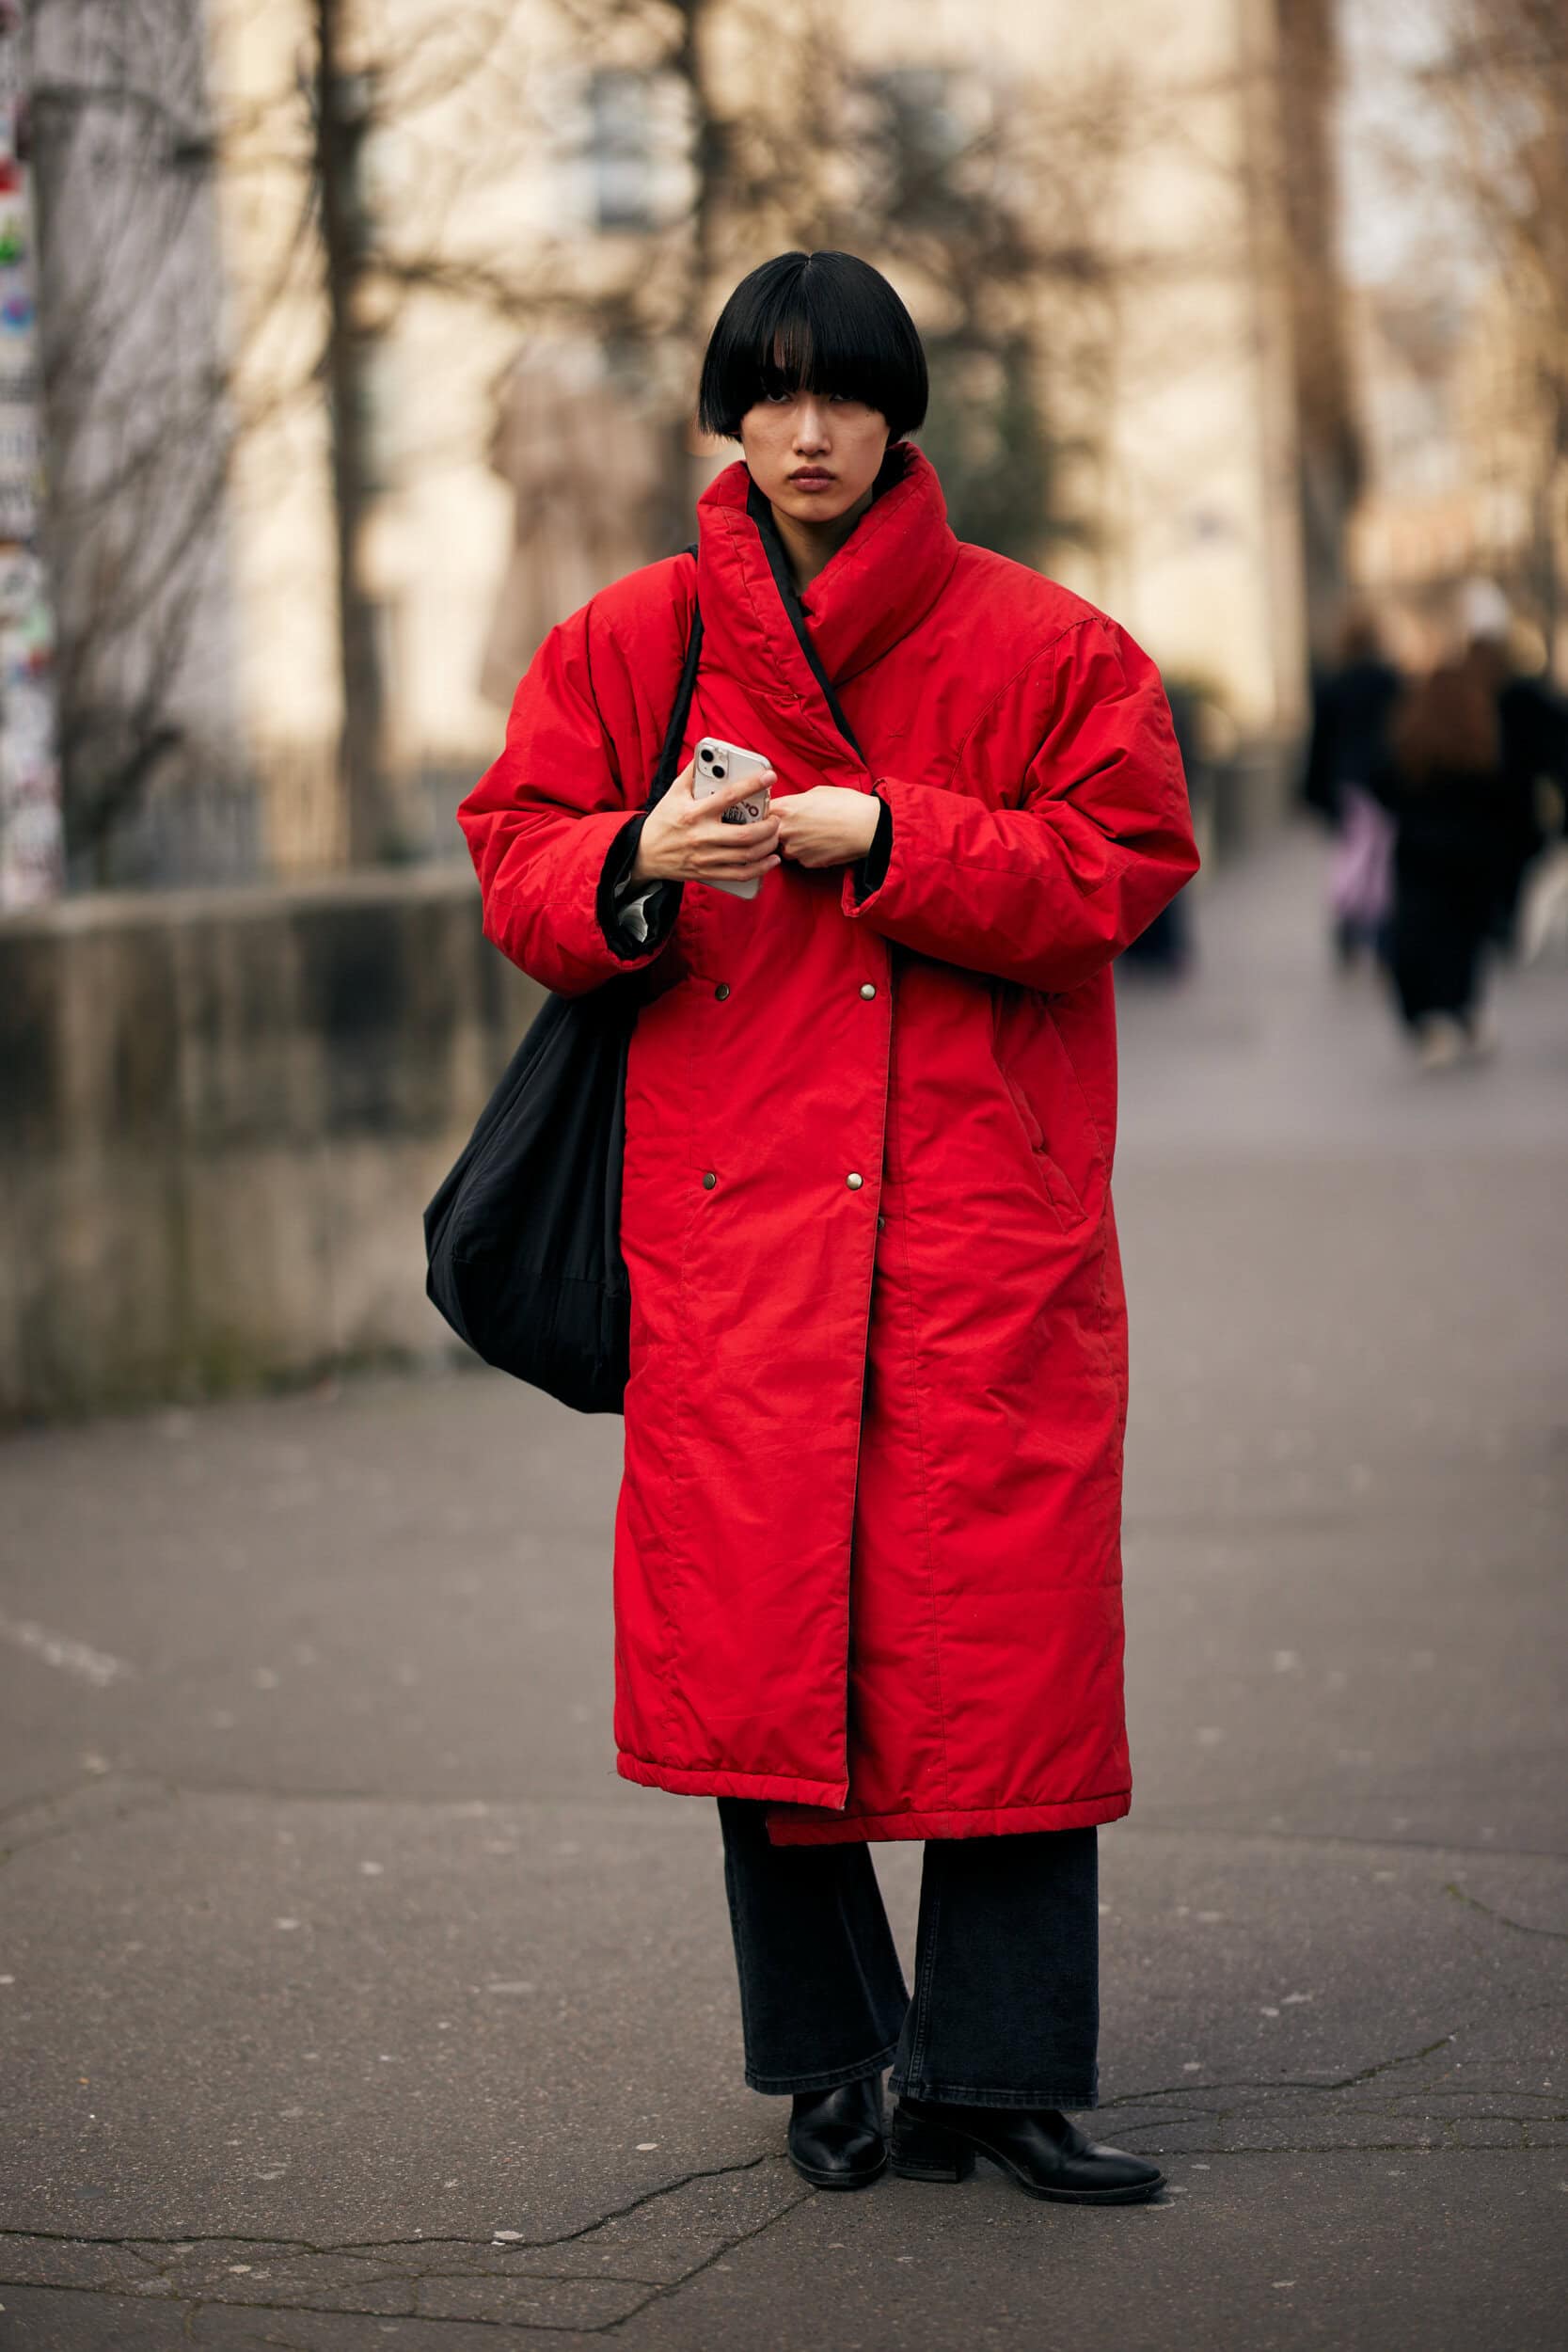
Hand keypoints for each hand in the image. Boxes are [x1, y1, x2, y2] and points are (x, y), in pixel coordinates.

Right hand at [632, 759, 781, 887]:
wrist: (644, 854)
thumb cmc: (662, 820)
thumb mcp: (674, 793)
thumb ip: (692, 774)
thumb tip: (707, 753)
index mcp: (694, 812)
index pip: (729, 796)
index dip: (752, 784)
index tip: (769, 776)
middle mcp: (702, 836)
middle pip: (745, 834)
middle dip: (768, 826)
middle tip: (775, 817)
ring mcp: (706, 857)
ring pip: (746, 855)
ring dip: (768, 845)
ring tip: (775, 835)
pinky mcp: (708, 872)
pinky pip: (740, 873)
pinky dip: (760, 868)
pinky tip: (771, 859)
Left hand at [774, 785, 879, 868]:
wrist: (867, 826)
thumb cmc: (847, 805)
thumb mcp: (816, 792)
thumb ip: (796, 802)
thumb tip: (791, 806)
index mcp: (785, 808)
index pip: (760, 813)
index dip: (765, 814)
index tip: (770, 814)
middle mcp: (785, 830)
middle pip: (767, 834)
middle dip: (776, 831)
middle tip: (795, 825)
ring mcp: (795, 849)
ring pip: (784, 848)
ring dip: (793, 843)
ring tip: (813, 833)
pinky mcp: (807, 862)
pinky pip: (800, 858)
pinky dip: (808, 853)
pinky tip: (822, 843)